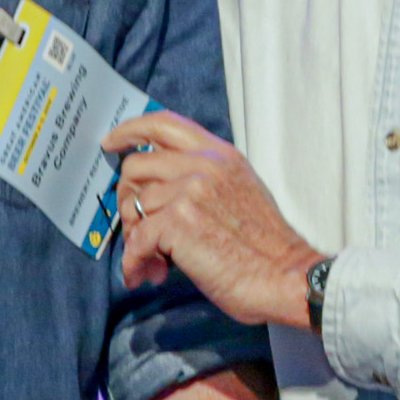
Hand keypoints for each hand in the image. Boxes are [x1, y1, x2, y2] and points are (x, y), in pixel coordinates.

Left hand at [102, 112, 320, 327]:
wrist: (286, 276)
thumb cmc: (266, 246)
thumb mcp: (241, 190)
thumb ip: (206, 178)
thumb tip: (162, 189)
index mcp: (220, 155)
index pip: (164, 124)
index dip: (130, 130)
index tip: (112, 142)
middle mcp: (204, 166)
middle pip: (135, 166)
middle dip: (127, 201)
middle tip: (137, 229)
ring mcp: (190, 191)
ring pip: (133, 206)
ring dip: (134, 239)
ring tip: (152, 262)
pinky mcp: (179, 222)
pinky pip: (136, 239)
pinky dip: (134, 262)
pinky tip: (145, 275)